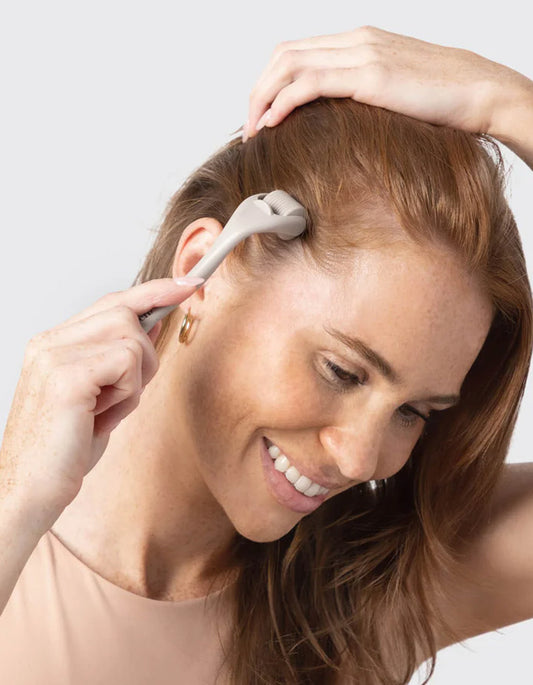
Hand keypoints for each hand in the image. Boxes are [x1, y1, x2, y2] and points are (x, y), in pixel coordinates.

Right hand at [0, 278, 200, 511]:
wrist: (29, 493)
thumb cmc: (64, 450)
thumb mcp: (101, 397)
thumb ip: (122, 358)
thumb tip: (155, 323)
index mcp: (55, 343)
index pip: (112, 303)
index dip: (153, 292)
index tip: (188, 284)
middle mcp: (50, 341)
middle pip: (126, 314)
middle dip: (146, 356)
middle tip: (124, 395)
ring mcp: (55, 355)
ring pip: (132, 339)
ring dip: (134, 382)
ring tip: (105, 411)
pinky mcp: (66, 377)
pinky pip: (127, 363)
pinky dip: (127, 394)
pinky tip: (101, 417)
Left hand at [243, 25, 531, 142]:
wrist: (481, 91)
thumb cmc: (445, 98)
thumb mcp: (395, 90)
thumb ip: (364, 95)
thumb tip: (339, 120)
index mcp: (360, 42)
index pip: (298, 53)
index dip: (271, 82)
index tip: (262, 113)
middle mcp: (356, 42)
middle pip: (285, 55)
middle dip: (259, 90)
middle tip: (250, 125)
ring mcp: (362, 54)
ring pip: (290, 65)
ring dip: (264, 97)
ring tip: (255, 129)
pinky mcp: (370, 75)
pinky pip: (311, 82)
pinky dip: (284, 102)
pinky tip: (273, 122)